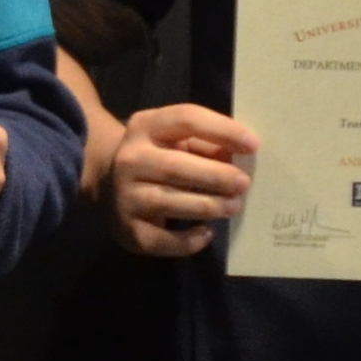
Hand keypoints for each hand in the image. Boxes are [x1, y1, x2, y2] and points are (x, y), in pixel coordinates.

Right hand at [100, 102, 257, 258]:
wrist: (107, 184)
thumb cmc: (157, 157)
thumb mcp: (175, 140)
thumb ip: (206, 145)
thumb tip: (241, 157)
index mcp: (145, 126)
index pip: (185, 120)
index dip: (222, 130)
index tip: (253, 145)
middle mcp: (130, 159)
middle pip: (175, 166)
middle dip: (215, 176)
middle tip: (244, 184)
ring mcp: (125, 196)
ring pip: (169, 202)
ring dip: (208, 206)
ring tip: (233, 207)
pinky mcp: (128, 230)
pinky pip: (162, 240)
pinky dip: (188, 240)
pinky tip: (207, 233)